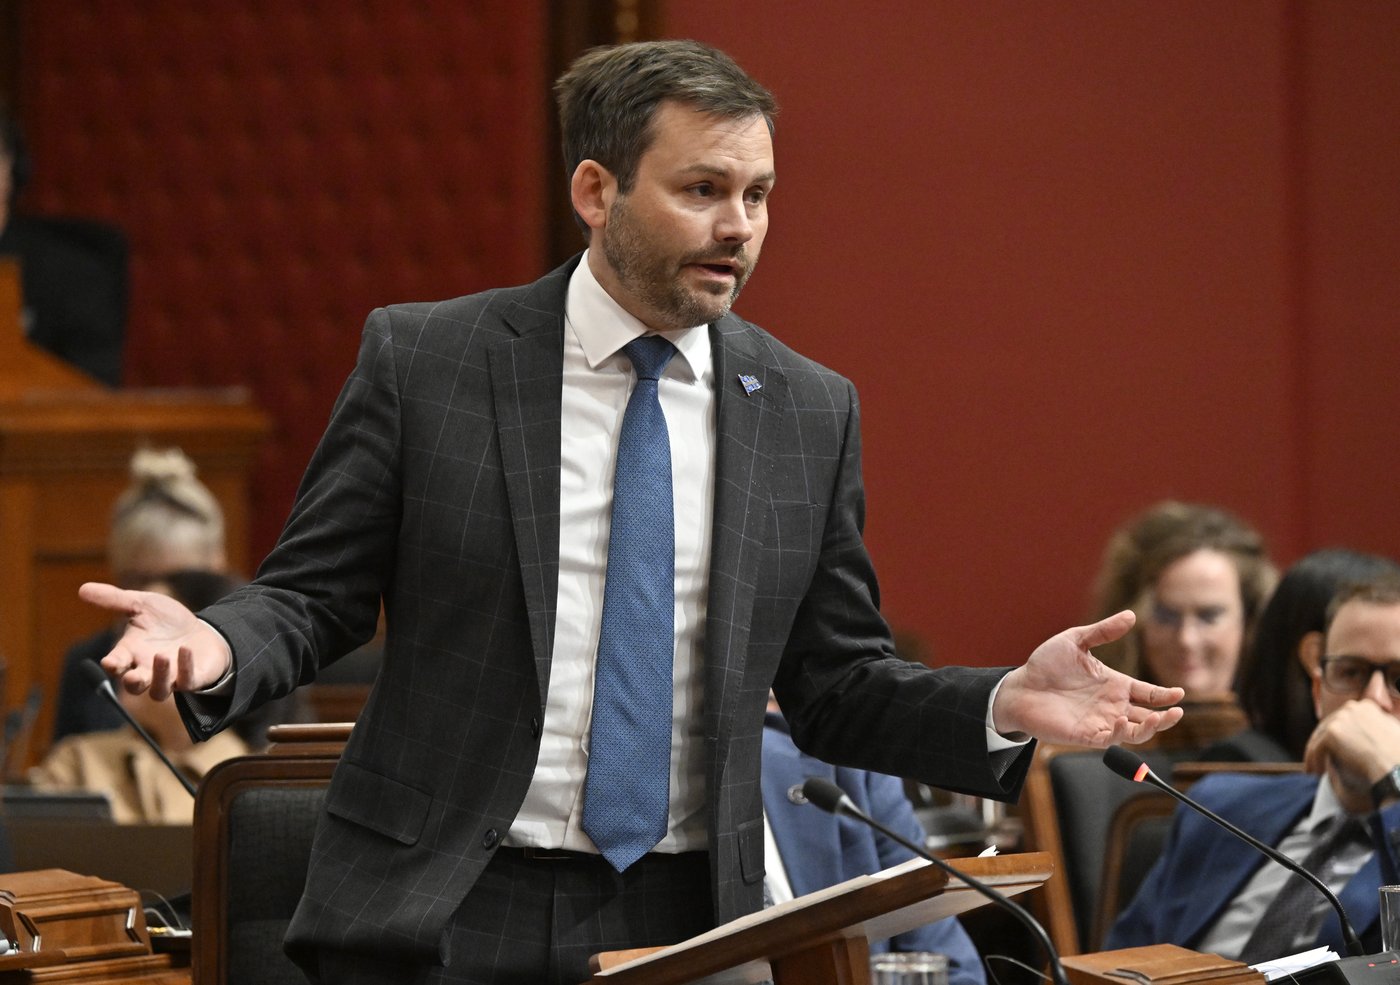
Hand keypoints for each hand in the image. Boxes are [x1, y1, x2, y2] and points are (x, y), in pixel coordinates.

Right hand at [78, 582, 231, 700]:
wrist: (201, 630)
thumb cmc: (167, 621)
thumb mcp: (142, 605)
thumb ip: (115, 599)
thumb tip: (82, 588)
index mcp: (131, 653)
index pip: (116, 664)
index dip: (112, 665)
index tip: (110, 662)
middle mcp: (147, 669)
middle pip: (134, 686)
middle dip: (132, 682)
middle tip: (133, 676)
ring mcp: (170, 677)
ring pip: (158, 691)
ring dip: (159, 676)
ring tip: (162, 656)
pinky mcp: (192, 679)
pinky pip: (188, 681)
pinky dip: (185, 668)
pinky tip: (185, 649)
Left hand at [992, 610, 1184, 745]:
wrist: (1019, 687)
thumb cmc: (1045, 664)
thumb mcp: (1076, 641)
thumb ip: (1103, 631)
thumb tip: (1132, 615)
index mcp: (1115, 685)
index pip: (1149, 694)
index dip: (1166, 695)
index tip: (1179, 693)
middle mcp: (1112, 705)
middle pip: (1149, 716)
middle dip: (1166, 717)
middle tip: (1177, 711)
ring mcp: (1101, 722)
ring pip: (1135, 732)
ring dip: (1149, 728)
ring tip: (1156, 719)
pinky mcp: (1086, 736)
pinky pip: (1111, 740)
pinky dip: (1121, 734)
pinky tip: (1124, 721)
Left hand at [1303, 699, 1399, 811]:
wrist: (1397, 767)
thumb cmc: (1397, 756)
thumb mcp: (1390, 731)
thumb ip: (1375, 726)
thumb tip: (1364, 733)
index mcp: (1366, 706)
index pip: (1343, 719)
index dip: (1338, 736)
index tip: (1335, 749)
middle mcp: (1352, 707)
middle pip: (1327, 726)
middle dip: (1322, 744)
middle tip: (1319, 759)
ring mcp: (1341, 718)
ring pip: (1319, 737)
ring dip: (1315, 754)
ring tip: (1315, 768)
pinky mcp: (1333, 732)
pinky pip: (1316, 748)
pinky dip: (1313, 760)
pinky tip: (1315, 771)